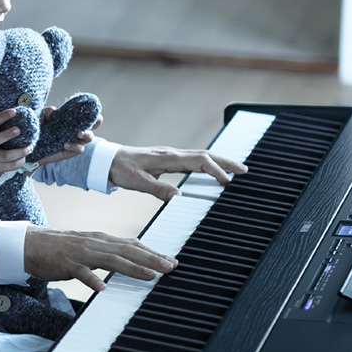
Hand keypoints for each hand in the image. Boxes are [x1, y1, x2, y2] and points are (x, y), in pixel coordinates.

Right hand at [0, 108, 30, 179]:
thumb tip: (14, 117)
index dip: (1, 116)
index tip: (14, 111)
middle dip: (7, 135)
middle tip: (18, 130)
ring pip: (6, 156)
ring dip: (20, 152)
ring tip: (30, 147)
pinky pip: (11, 166)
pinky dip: (20, 161)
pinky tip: (24, 157)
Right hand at [23, 225, 175, 291]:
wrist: (28, 244)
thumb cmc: (58, 247)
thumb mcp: (86, 246)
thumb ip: (106, 252)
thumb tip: (128, 258)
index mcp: (100, 239)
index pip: (131, 244)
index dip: (152, 252)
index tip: (170, 260)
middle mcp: (94, 243)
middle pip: (127, 250)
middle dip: (151, 259)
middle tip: (170, 266)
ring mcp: (80, 253)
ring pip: (111, 259)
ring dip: (132, 267)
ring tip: (150, 275)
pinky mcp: (66, 264)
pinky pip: (81, 273)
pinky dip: (92, 279)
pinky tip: (103, 288)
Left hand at [30, 103, 96, 164]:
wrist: (30, 147)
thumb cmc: (37, 130)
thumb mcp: (40, 118)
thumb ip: (46, 112)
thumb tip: (53, 110)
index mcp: (72, 120)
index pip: (86, 114)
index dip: (92, 112)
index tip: (90, 111)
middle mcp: (76, 130)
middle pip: (94, 125)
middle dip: (95, 123)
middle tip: (87, 121)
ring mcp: (75, 140)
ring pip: (89, 137)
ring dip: (86, 134)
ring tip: (78, 133)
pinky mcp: (70, 151)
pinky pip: (79, 149)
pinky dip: (75, 146)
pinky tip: (66, 144)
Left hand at [109, 144, 247, 201]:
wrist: (107, 160)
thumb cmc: (120, 169)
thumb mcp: (136, 182)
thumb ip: (157, 189)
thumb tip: (179, 197)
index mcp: (167, 158)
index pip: (199, 161)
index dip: (215, 170)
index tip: (227, 181)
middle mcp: (172, 153)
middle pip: (206, 155)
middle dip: (226, 161)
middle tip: (245, 170)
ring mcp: (171, 154)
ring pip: (201, 155)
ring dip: (219, 161)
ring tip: (236, 170)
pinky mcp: (168, 158)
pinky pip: (193, 159)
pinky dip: (208, 163)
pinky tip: (213, 170)